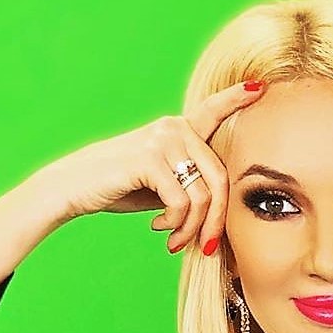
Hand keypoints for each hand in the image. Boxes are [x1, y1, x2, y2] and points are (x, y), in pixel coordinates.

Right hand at [23, 80, 265, 252]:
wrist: (73, 188)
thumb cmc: (120, 188)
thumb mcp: (163, 183)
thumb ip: (190, 184)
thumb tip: (220, 212)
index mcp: (178, 129)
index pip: (212, 111)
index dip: (236, 99)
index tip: (259, 87)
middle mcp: (174, 128)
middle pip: (221, 178)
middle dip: (217, 220)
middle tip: (206, 246)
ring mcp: (162, 141)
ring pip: (203, 196)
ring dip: (192, 228)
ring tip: (175, 240)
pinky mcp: (149, 159)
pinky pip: (181, 201)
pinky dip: (175, 224)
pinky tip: (158, 228)